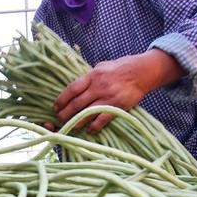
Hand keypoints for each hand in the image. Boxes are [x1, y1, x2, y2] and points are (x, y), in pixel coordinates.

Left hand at [52, 49, 183, 132]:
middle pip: (77, 103)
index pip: (72, 89)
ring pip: (88, 113)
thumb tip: (75, 88)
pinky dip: (94, 126)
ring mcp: (108, 97)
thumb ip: (89, 77)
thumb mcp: (102, 67)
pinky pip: (102, 119)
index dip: (62, 99)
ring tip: (71, 126)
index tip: (55, 106)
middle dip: (66, 113)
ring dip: (77, 121)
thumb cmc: (120, 68)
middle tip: (59, 119)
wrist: (141, 72)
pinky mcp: (117, 106)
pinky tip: (90, 130)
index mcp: (93, 75)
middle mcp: (99, 86)